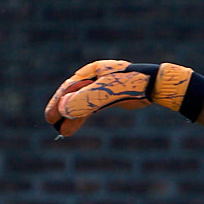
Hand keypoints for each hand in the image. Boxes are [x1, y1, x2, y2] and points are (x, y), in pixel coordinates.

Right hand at [45, 60, 202, 137]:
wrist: (154, 87)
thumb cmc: (131, 85)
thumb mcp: (105, 93)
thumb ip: (85, 100)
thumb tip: (62, 109)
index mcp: (92, 71)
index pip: (69, 87)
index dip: (58, 102)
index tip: (49, 117)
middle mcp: (94, 78)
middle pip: (73, 95)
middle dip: (62, 111)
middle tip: (52, 124)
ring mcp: (101, 88)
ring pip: (81, 104)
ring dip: (72, 118)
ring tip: (63, 132)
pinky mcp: (109, 97)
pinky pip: (90, 108)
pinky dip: (82, 117)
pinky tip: (73, 126)